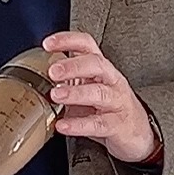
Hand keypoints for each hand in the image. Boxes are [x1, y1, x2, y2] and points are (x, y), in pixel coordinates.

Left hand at [42, 31, 157, 162]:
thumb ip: (67, 79)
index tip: (48, 43)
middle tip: (52, 71)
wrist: (138, 134)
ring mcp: (117, 102)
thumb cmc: (108, 107)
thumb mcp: (88, 87)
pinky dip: (79, 125)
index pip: (87, 45)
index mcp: (101, 68)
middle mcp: (111, 80)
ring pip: (99, 92)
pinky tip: (63, 125)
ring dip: (75, 93)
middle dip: (73, 65)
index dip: (68, 40)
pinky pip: (98, 123)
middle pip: (96, 64)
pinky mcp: (118, 125)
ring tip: (55, 95)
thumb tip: (35, 74)